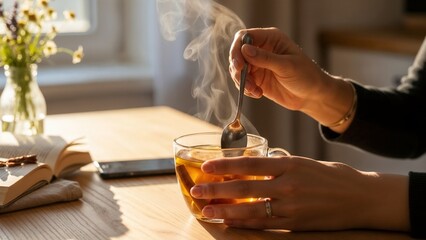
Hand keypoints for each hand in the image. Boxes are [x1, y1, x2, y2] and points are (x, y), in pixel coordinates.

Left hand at [190, 156, 408, 230]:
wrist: (362, 198)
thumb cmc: (334, 177)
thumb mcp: (305, 162)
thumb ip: (280, 165)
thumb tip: (256, 166)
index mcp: (289, 164)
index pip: (249, 164)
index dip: (225, 166)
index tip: (207, 167)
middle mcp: (288, 185)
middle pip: (244, 188)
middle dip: (217, 190)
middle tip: (196, 191)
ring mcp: (292, 206)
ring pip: (250, 210)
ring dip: (225, 211)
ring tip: (205, 211)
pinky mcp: (296, 224)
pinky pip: (265, 225)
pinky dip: (245, 225)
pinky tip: (230, 223)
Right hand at [229, 27, 356, 129]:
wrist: (312, 96)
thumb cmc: (306, 76)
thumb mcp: (287, 66)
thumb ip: (265, 58)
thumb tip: (244, 49)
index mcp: (270, 39)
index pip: (244, 37)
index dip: (238, 49)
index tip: (239, 65)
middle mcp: (261, 49)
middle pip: (237, 53)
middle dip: (238, 68)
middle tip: (244, 81)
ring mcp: (258, 64)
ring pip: (238, 69)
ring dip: (242, 81)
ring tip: (254, 91)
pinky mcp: (257, 79)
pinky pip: (242, 82)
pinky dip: (246, 89)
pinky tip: (258, 94)